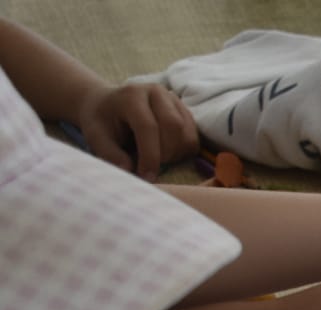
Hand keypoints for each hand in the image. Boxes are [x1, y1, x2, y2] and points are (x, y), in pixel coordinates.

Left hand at [74, 81, 198, 179]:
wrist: (107, 105)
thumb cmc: (101, 122)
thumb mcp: (96, 137)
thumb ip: (111, 154)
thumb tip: (130, 171)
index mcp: (131, 95)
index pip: (148, 126)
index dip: (150, 155)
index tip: (146, 176)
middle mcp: (156, 92)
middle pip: (174, 127)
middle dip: (165, 154)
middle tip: (151, 166)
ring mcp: (173, 100)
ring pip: (187, 134)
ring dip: (176, 154)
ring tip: (158, 158)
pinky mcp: (184, 112)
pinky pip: (194, 138)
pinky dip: (184, 152)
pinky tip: (167, 153)